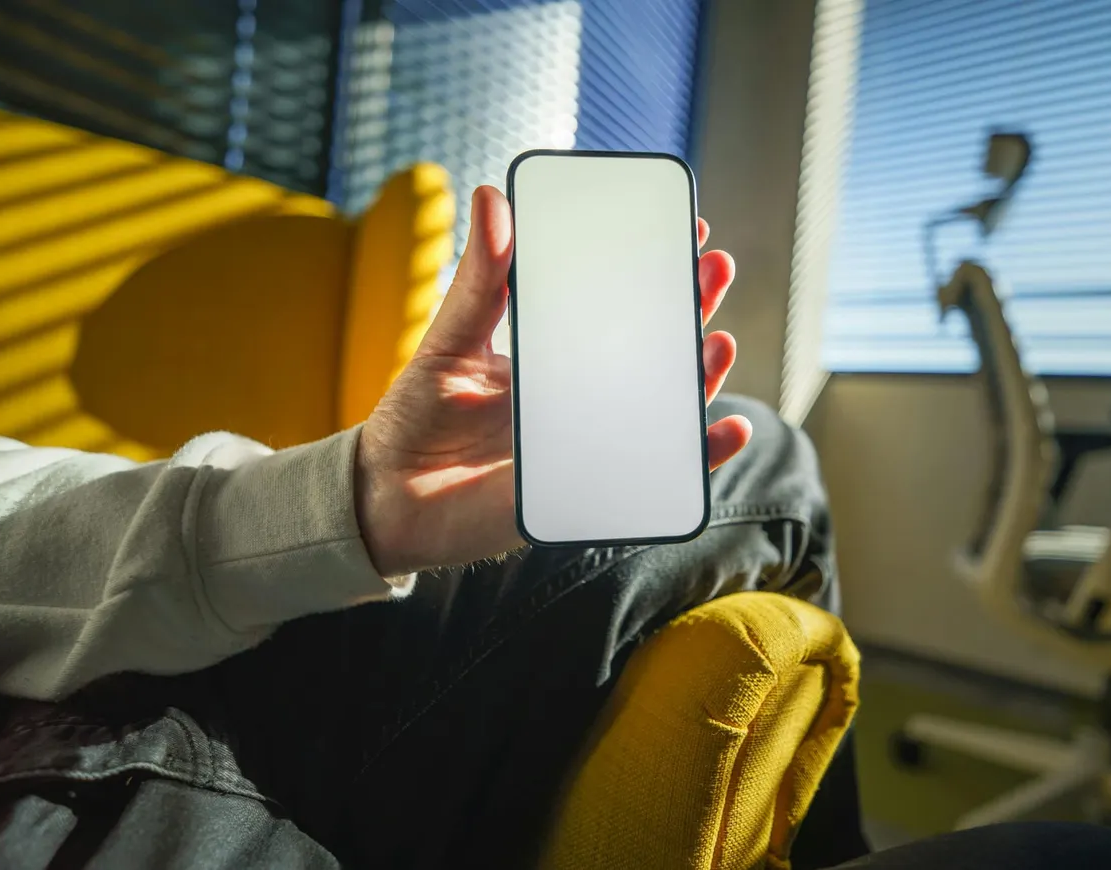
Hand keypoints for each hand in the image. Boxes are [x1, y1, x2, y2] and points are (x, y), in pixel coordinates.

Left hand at [354, 186, 749, 575]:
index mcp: (554, 355)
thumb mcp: (449, 340)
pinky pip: (654, 477)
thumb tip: (492, 199)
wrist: (387, 499)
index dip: (656, 272)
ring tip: (718, 344)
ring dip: (701, 378)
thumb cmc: (414, 418)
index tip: (687, 229)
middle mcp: (582, 396)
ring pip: (664, 409)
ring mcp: (591, 443)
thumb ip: (479, 280)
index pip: (619, 306)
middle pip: (655, 351)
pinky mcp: (590, 493)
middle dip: (692, 311)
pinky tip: (724, 431)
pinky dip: (696, 459)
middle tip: (715, 271)